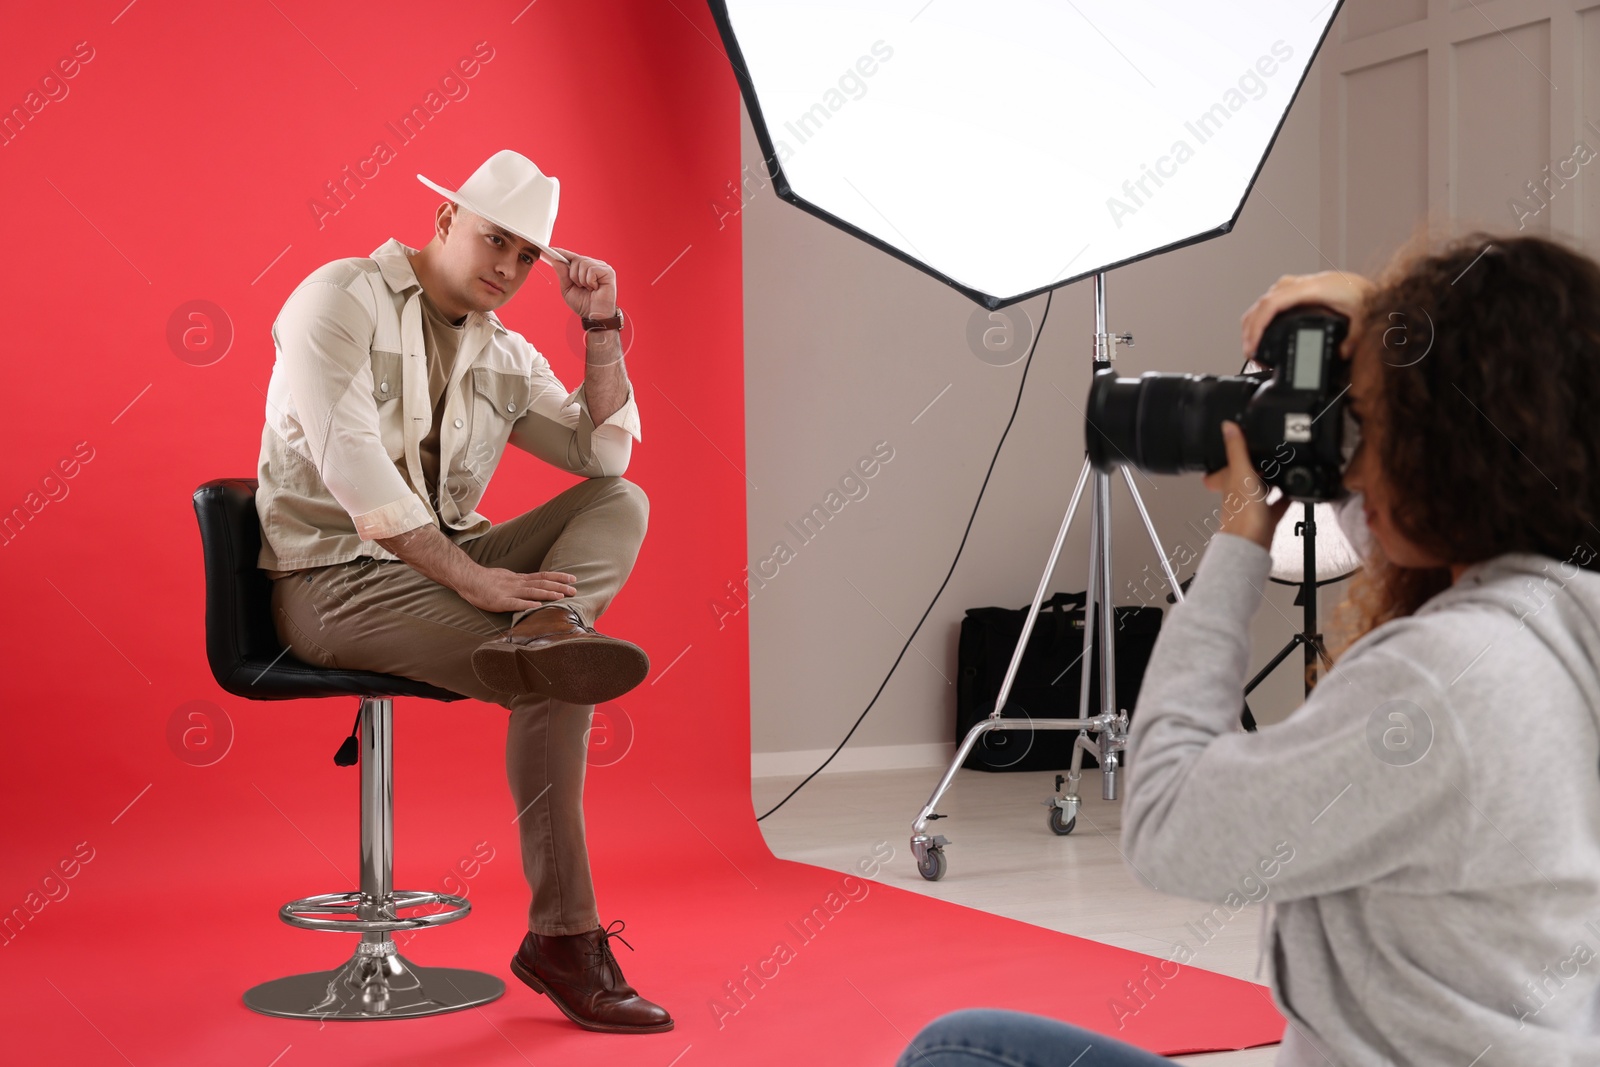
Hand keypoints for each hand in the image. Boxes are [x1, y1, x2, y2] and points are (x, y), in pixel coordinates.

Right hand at [460, 566, 578, 613]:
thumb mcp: (506, 578)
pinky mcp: (500, 602)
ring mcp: (509, 592)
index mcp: (519, 579)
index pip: (542, 576)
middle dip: (559, 586)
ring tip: (562, 596)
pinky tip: (537, 607)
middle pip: (542, 584)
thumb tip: (532, 586)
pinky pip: (515, 604)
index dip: (558, 578)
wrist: (467, 579)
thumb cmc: (486, 581)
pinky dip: (526, 605)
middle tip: (575, 589)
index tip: (572, 578)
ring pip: (532, 592)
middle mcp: (517, 584)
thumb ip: (519, 583)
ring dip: (548, 594)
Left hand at [549, 247, 616, 318]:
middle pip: (576, 259)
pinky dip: (589, 281)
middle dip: (573, 275)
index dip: (562, 253)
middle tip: (580, 286)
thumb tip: (556, 260)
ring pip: (583, 263)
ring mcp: (602, 267)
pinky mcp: (608, 272)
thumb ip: (562, 274)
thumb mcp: (567, 288)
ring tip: (588, 288)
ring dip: (582, 280)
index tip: (551, 250)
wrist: (595, 316)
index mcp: (585, 269)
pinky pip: (592, 269)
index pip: (572, 257)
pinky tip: (595, 288)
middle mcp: (594, 265)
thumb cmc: (584, 304)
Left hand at [1202, 421, 1290, 550]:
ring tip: (1285, 466)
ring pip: (1261, 489)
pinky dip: (1286, 497)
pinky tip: (1296, 491)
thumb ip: (1236, 450)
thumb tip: (1227, 426)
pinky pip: (1278, 504)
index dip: (1227, 456)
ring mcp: (1252, 507)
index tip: (1235, 442)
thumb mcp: (1241, 474)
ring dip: (1271, 479)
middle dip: (1255, 465)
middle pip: (1245, 476)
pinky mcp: (1267, 519)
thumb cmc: (1242, 515)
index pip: (1222, 467)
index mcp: (1228, 482)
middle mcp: (1238, 494)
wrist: (1252, 545)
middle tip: (1268, 453)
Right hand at [1239, 270, 1373, 359]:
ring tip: (1251, 343)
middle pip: (1263, 303)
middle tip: (1249, 351)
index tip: (1252, 344)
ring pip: (1264, 299)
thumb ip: (1354, 339)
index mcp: (1313, 289)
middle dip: (1250, 328)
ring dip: (1253, 320)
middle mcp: (1303, 284)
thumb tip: (1341, 354)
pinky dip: (1262, 313)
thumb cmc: (1367, 296)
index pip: (1272, 303)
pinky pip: (1272, 298)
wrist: (1373, 285)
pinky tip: (1261, 326)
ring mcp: (1299, 285)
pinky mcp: (1300, 289)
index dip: (1257, 325)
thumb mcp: (1363, 319)